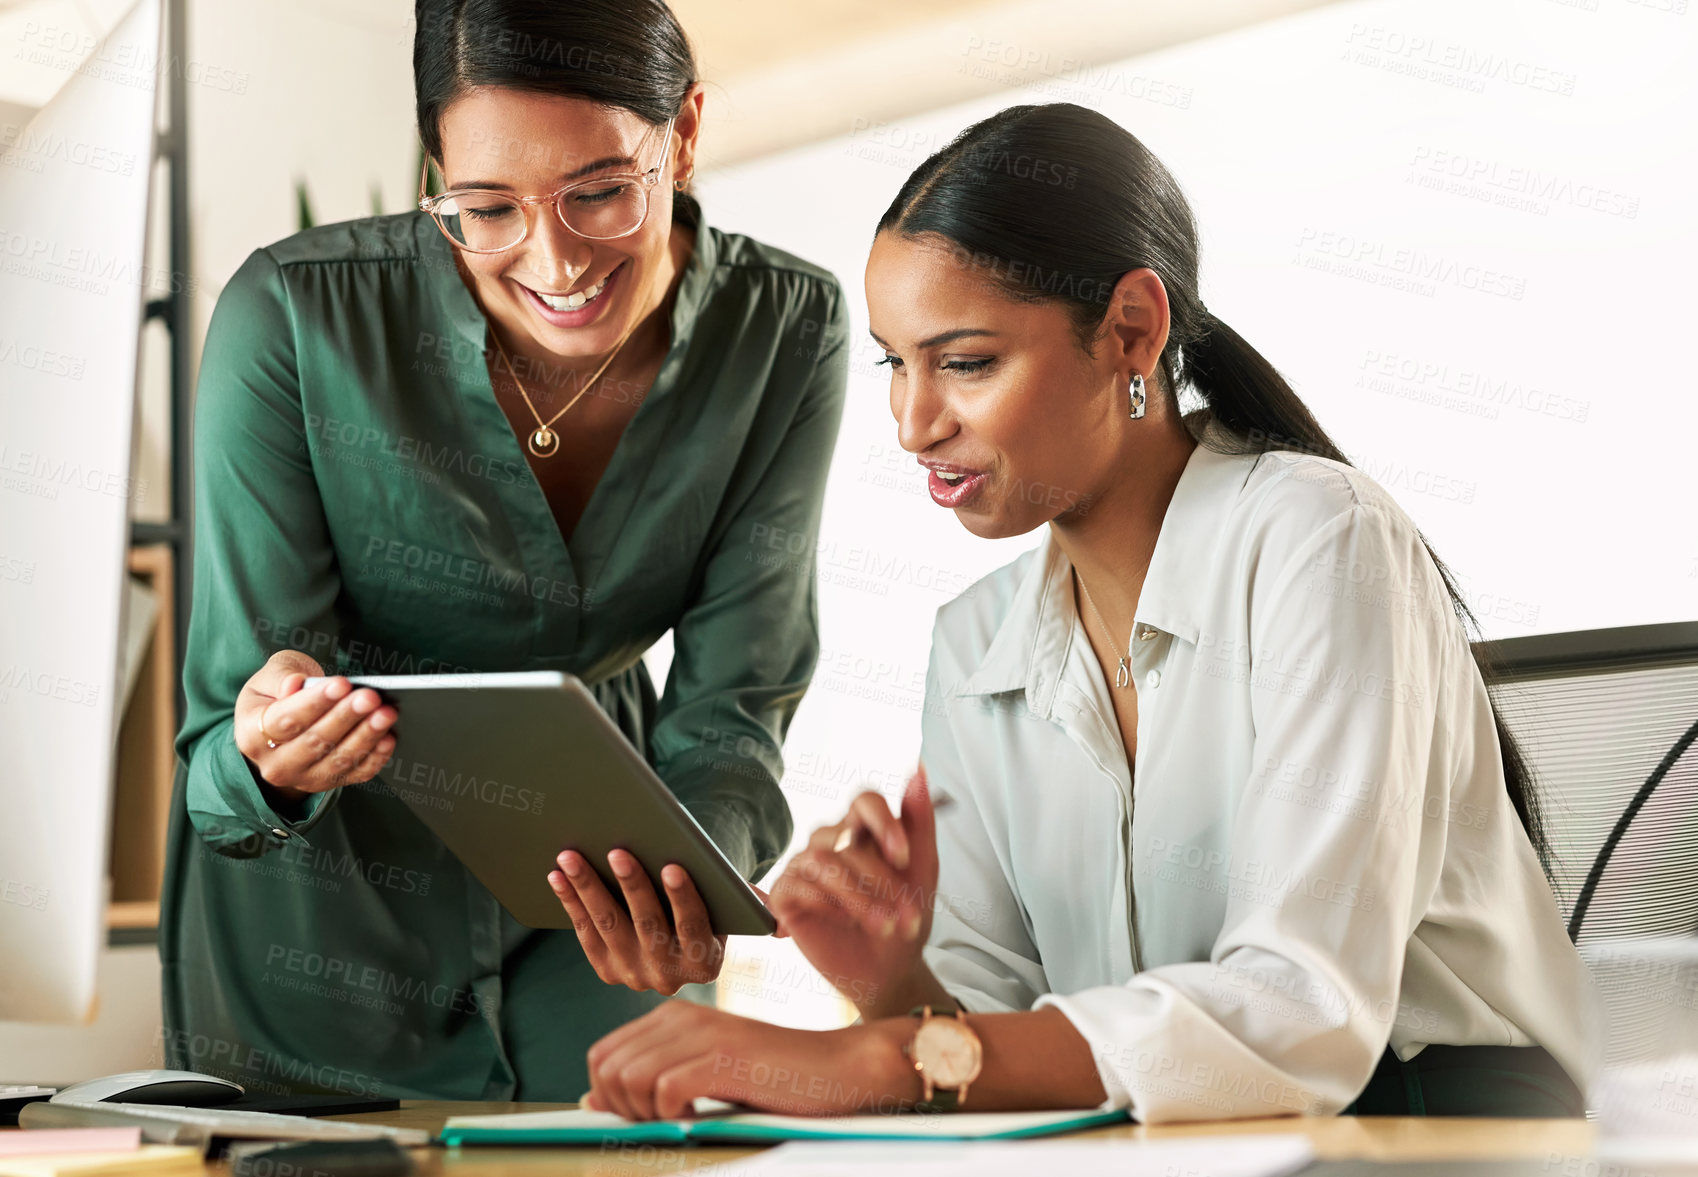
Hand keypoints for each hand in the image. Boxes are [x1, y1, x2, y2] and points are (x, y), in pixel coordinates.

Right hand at [233, 650, 397, 804]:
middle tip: (371, 697)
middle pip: (315, 741)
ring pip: (338, 759)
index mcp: (252, 734)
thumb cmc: (277, 694)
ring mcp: (304, 777)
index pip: (286, 719)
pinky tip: (389, 737)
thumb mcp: (269, 677)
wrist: (281, 727)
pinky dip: (375, 756)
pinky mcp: (330, 782)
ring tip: (387, 713)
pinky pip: (356, 773)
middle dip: (346, 717)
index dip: (315, 702)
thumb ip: (280, 678)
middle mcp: (276, 764)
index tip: (342, 684)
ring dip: (366, 736)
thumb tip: (294, 685)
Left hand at [548, 849, 726, 993]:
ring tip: (572, 857)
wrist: (681, 949)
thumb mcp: (731, 908)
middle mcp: (670, 977)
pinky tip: (557, 876)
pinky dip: (571, 902)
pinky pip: (586, 932)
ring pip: (610, 927)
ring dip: (589, 889)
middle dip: (631, 885)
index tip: (672, 866)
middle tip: (616, 851)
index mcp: (706, 962)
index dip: (683, 897)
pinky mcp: (607, 971)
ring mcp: (635, 976)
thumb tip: (749, 889)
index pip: (694, 925)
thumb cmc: (710, 909)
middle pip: (648, 925)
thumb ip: (742, 898)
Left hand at [582, 1001, 916, 1120]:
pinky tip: (699, 1116)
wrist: (839, 1068)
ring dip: (645, 1114)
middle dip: (622, 1108)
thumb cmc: (774, 1079)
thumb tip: (590, 1101)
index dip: (610, 1096)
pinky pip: (663, 1089)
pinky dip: (671, 1115)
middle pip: (606, 1068)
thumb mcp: (703, 1075)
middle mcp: (681, 1016)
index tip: (645, 1118)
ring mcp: (703, 1033)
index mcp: (673, 1015)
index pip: (601, 1055)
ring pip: (627, 1079)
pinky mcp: (724, 1056)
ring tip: (683, 1119)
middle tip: (662, 1123)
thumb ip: (648, 1081)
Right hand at [769, 766, 939, 1016]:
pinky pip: (795, 886)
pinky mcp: (786, 895)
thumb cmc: (903, 916)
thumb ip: (920, 820)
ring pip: (824, 863)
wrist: (889, 969)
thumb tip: (918, 769)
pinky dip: (823, 903)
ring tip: (884, 926)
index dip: (883, 822)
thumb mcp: (923, 870)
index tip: (903, 857)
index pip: (864, 800)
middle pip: (846, 839)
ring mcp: (805, 866)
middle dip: (882, 880)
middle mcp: (831, 841)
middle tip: (907, 915)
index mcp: (863, 829)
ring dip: (859, 898)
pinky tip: (841, 921)